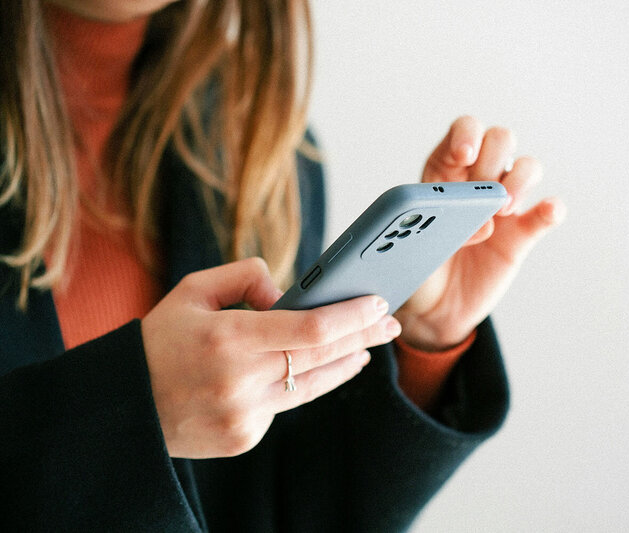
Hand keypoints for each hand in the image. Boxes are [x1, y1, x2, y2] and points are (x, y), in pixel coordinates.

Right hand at [141, 258, 400, 458]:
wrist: (123, 406)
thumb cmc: (160, 339)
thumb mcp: (194, 290)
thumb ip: (247, 278)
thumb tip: (291, 295)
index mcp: (228, 338)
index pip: (312, 328)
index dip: (353, 315)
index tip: (380, 302)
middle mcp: (240, 380)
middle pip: (325, 357)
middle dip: (364, 337)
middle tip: (390, 324)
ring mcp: (244, 415)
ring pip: (314, 386)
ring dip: (345, 364)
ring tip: (365, 348)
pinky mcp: (244, 438)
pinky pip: (285, 405)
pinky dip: (298, 383)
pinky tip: (310, 370)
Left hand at [395, 116, 565, 351]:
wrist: (433, 310)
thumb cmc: (416, 269)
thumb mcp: (410, 246)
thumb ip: (438, 228)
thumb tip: (480, 223)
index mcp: (444, 173)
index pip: (463, 132)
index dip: (467, 134)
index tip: (465, 155)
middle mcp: (477, 181)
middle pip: (500, 140)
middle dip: (494, 158)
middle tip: (483, 192)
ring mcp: (504, 205)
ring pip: (528, 166)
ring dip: (520, 180)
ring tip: (503, 210)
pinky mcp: (523, 233)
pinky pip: (547, 212)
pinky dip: (552, 208)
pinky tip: (547, 212)